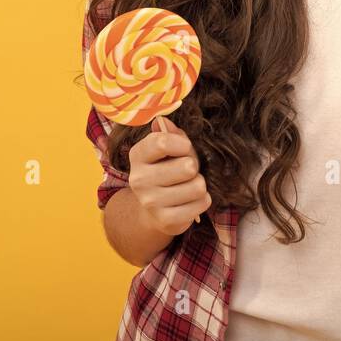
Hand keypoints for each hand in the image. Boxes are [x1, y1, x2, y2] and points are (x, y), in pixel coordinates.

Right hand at [127, 115, 211, 236]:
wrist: (153, 212)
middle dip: (194, 166)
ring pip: (198, 186)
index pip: (162, 142)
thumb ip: (170, 134)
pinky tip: (190, 201)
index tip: (184, 148)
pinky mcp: (166, 220)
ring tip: (188, 186)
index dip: (183, 144)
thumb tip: (162, 120)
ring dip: (199, 185)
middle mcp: (139, 179)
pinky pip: (202, 203)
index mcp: (138, 155)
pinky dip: (202, 200)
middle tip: (187, 171)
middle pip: (187, 166)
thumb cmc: (165, 171)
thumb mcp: (166, 150)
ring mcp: (151, 202)